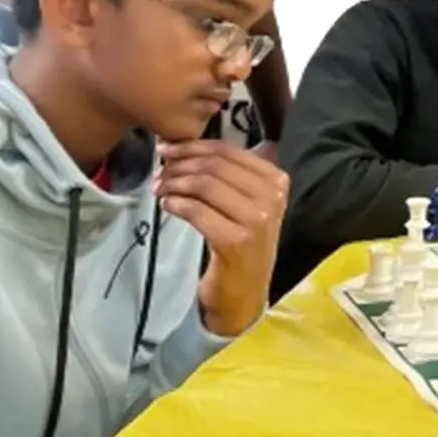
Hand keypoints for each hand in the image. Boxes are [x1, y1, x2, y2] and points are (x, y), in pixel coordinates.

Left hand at [153, 140, 288, 336]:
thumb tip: (196, 145)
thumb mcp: (249, 202)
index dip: (193, 146)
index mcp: (277, 181)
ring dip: (174, 183)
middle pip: (215, 166)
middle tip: (159, 170)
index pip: (229, 151)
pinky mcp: (235, 240)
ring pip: (204, 186)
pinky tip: (166, 205)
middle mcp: (272, 197)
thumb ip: (235, 173)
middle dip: (180, 164)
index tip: (169, 149)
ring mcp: (257, 220)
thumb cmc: (242, 243)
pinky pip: (197, 211)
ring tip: (159, 187)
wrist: (245, 291)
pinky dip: (176, 204)